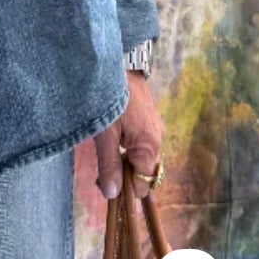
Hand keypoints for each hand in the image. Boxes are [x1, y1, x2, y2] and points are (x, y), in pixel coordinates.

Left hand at [88, 72, 163, 199]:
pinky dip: (129, 147)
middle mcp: (157, 139)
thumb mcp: (105, 134)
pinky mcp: (150, 118)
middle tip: (100, 171)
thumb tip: (113, 195)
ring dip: (125, 161)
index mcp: (149, 146)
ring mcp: (155, 128)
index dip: (127, 190)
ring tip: (105, 151)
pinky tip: (113, 138)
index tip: (106, 185)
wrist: (119, 64)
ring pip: (143, 157)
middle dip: (125, 176)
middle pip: (145, 171)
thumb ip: (109, 165)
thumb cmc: (111, 99)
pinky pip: (142, 143)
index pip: (145, 184)